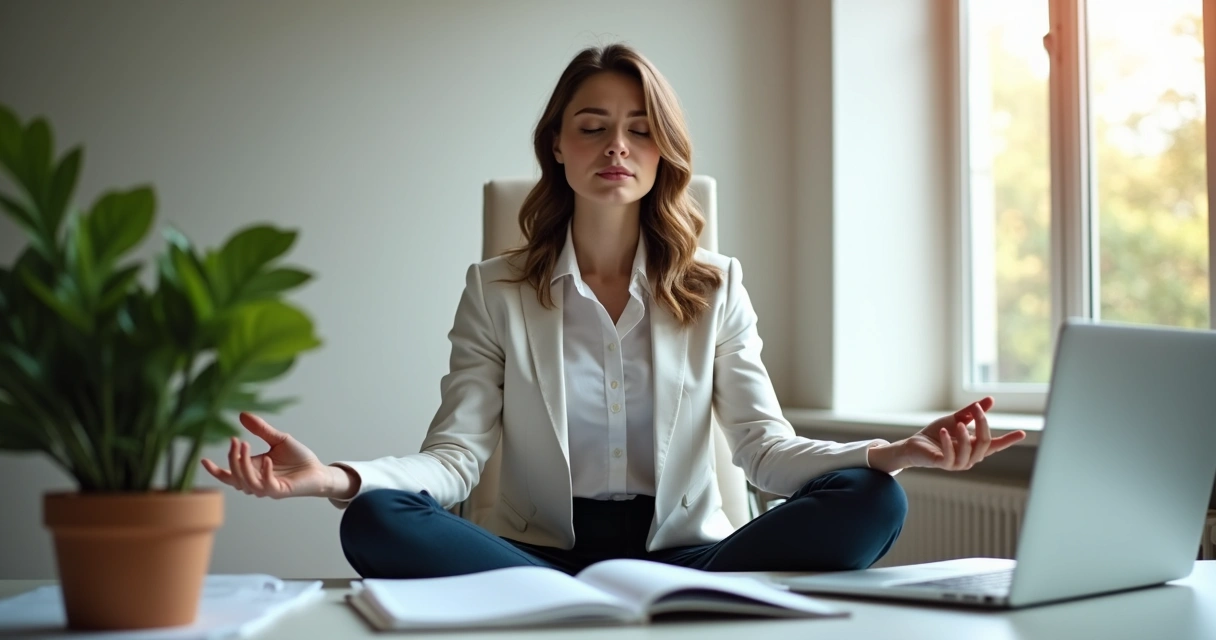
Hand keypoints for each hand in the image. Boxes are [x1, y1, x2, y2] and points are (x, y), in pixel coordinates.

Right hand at [200, 413, 334, 498]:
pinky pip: (266, 486)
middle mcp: (257, 481)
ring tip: (246, 445)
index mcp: (253, 470)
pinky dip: (264, 473)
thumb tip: (242, 415)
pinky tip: (266, 459)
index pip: (229, 475)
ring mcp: (268, 488)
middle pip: (234, 477)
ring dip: (243, 465)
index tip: (203, 459)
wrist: (318, 470)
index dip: (215, 471)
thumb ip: (261, 430)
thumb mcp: (278, 439)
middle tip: (236, 441)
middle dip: (232, 459)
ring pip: (247, 483)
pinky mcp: (280, 491)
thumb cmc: (298, 458)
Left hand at [869, 397, 1026, 472]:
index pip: (995, 444)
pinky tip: (944, 431)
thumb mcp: (956, 419)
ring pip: (970, 452)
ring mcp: (958, 464)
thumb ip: (971, 412)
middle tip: (978, 409)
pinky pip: (951, 456)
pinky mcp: (943, 465)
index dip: (1008, 439)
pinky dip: (948, 443)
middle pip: (984, 443)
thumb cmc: (936, 433)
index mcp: (974, 447)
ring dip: (964, 436)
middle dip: (983, 425)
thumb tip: (989, 400)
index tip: (1022, 433)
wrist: (914, 444)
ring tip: (958, 423)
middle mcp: (970, 458)